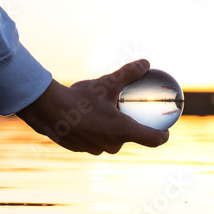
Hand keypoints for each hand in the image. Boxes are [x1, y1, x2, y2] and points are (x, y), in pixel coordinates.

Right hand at [16, 60, 168, 154]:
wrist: (48, 111)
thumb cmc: (80, 98)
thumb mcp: (107, 83)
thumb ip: (129, 74)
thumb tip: (146, 63)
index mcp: (123, 131)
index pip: (153, 140)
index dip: (162, 135)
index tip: (165, 129)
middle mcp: (112, 145)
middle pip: (129, 138)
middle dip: (129, 127)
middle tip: (127, 112)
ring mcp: (95, 149)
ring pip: (109, 140)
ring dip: (110, 130)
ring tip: (105, 113)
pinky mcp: (80, 149)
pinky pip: (93, 140)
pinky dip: (93, 131)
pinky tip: (85, 118)